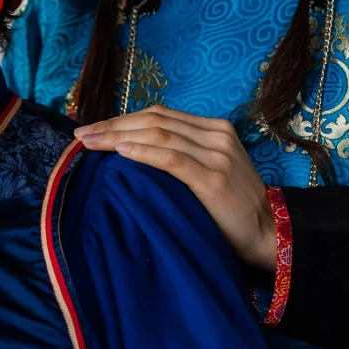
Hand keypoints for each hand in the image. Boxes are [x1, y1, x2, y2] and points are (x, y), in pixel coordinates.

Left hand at [73, 108, 277, 274]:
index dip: (123, 118)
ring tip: (89, 143)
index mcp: (216, 129)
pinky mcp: (213, 178)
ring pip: (158, 134)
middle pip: (154, 120)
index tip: (93, 129)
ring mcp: (217, 155)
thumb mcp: (211, 171)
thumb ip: (183, 156)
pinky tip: (120, 152)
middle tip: (80, 135)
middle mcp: (217, 135)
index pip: (160, 115)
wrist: (268, 234)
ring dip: (118, 136)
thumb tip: (133, 153)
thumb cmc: (232, 209)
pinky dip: (143, 153)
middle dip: (113, 125)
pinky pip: (171, 158)